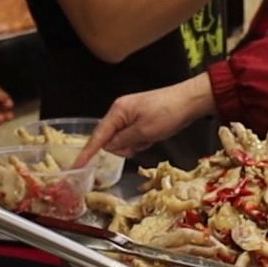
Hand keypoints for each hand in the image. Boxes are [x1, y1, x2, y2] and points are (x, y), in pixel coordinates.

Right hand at [78, 74, 215, 163]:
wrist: (190, 100)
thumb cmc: (168, 113)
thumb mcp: (144, 131)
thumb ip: (123, 141)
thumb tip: (109, 148)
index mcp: (118, 111)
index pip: (98, 136)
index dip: (87, 152)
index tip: (77, 166)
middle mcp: (120, 112)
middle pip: (110, 139)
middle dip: (123, 147)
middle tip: (141, 143)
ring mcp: (130, 115)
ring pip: (123, 140)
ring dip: (134, 144)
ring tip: (150, 138)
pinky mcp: (140, 119)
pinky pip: (133, 137)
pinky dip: (141, 141)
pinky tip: (153, 136)